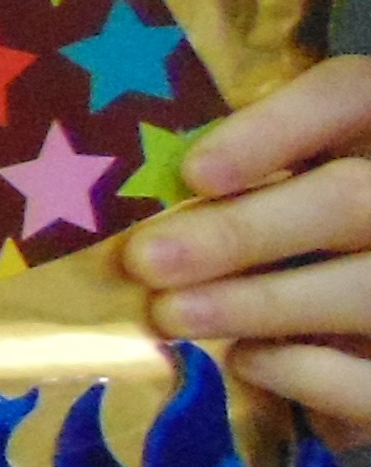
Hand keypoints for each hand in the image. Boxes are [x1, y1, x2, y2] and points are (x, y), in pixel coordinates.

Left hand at [131, 58, 370, 441]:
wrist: (358, 328)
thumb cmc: (297, 234)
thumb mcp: (282, 184)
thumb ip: (237, 174)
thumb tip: (120, 190)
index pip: (345, 94)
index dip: (274, 128)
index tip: (194, 172)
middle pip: (347, 198)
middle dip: (240, 232)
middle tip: (146, 260)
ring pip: (365, 287)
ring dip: (258, 303)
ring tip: (170, 315)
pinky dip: (308, 372)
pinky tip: (247, 360)